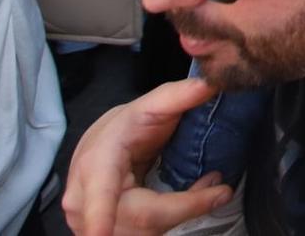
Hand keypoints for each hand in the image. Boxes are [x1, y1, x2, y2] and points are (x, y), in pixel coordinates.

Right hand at [62, 76, 232, 235]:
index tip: (99, 235)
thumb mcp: (150, 107)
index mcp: (96, 165)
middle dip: (184, 207)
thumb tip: (209, 84)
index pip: (101, 193)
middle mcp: (85, 202)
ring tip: (204, 188)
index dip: (100, 216)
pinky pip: (148, 235)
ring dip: (182, 214)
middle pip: (144, 218)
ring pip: (148, 232)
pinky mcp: (108, 235)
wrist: (101, 151)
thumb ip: (179, 95)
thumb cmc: (125, 130)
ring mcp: (92, 225)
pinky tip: (187, 201)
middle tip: (219, 190)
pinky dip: (173, 220)